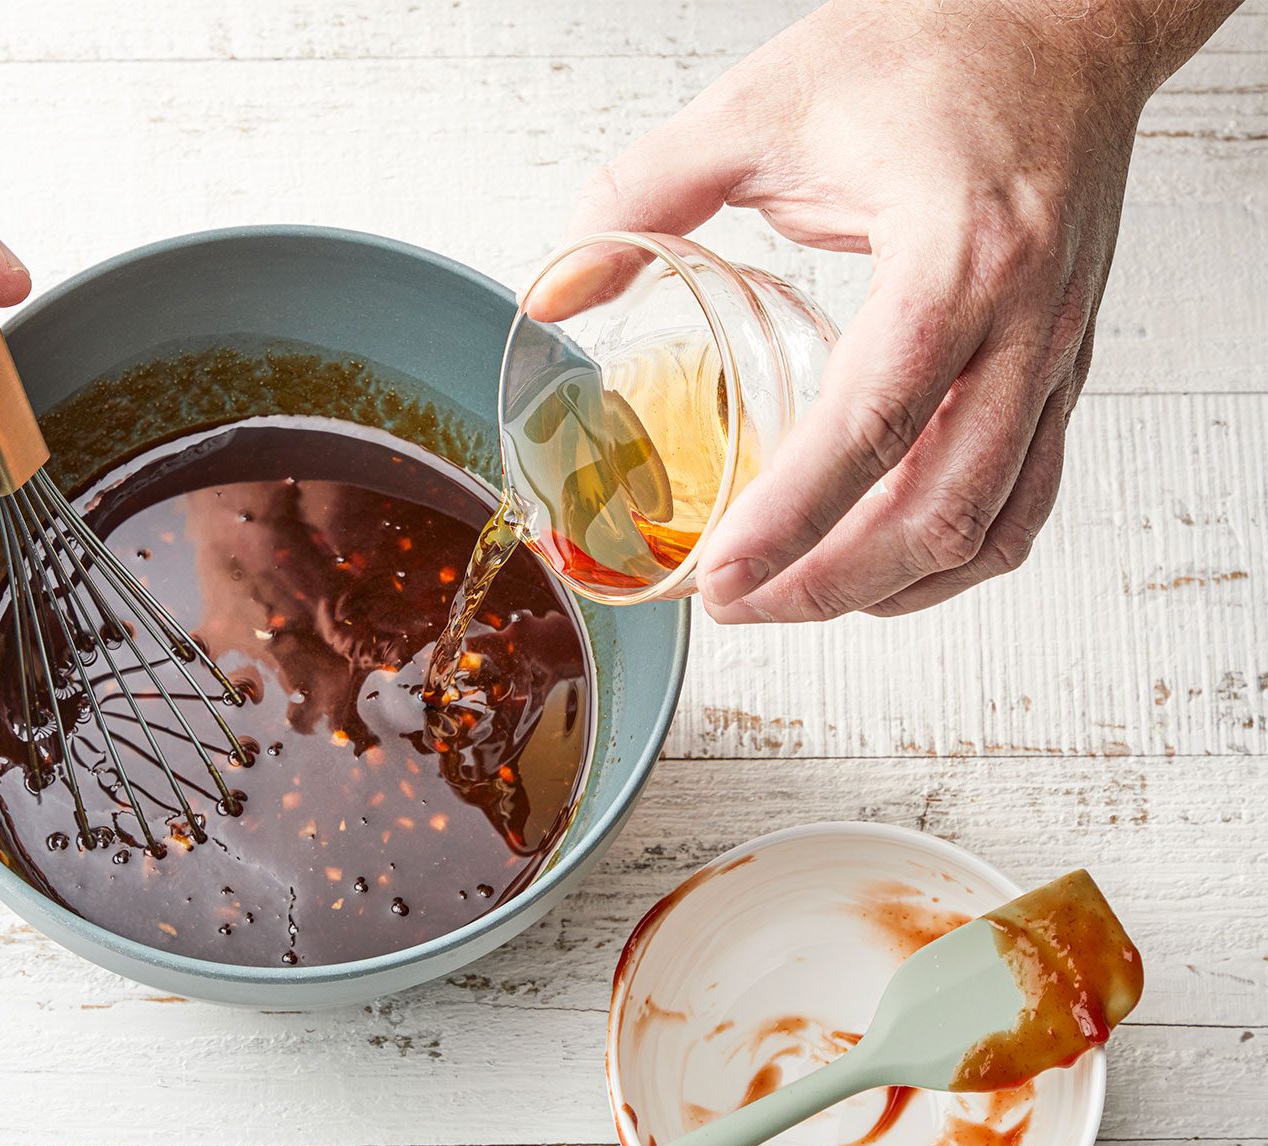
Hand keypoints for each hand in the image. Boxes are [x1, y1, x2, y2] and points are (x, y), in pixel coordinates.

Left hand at [567, 0, 1236, 619]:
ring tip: (797, 600)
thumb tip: (561, 288)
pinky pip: (1026, 495)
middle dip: (830, 583)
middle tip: (737, 605)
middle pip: (938, 508)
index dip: (791, 520)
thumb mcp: (762, 104)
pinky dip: (955, 554)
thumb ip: (645, 192)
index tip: (720, 577)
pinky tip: (888, 565)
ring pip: (992, 522)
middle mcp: (1025, 319)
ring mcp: (1058, 351)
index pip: (871, 424)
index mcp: (956, 255)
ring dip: (892, 586)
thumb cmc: (934, 48)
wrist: (1063, 21)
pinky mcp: (1065, 364)